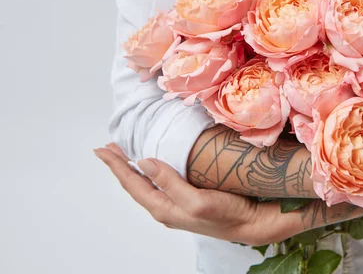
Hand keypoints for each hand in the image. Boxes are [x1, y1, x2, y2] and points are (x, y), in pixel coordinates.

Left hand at [95, 144, 299, 245]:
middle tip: (107, 148)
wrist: (252, 223)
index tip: (102, 149)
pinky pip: (161, 184)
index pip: (132, 183)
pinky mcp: (189, 199)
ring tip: (125, 155)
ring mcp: (177, 205)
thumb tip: (144, 162)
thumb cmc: (227, 214)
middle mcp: (166, 208)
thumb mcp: (196, 201)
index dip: (116, 166)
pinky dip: (152, 171)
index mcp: (164, 208)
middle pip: (136, 184)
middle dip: (120, 166)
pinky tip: (155, 166)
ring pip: (147, 184)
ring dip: (134, 169)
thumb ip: (169, 182)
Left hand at [95, 144, 362, 242]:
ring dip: (153, 191)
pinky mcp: (273, 192)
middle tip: (110, 153)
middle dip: (146, 192)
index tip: (151, 158)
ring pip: (200, 216)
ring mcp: (276, 205)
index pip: (233, 216)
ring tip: (119, 156)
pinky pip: (214, 200)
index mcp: (308, 205)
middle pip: (199, 221)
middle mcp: (286, 212)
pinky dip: (180, 183)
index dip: (185, 193)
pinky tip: (164, 158)